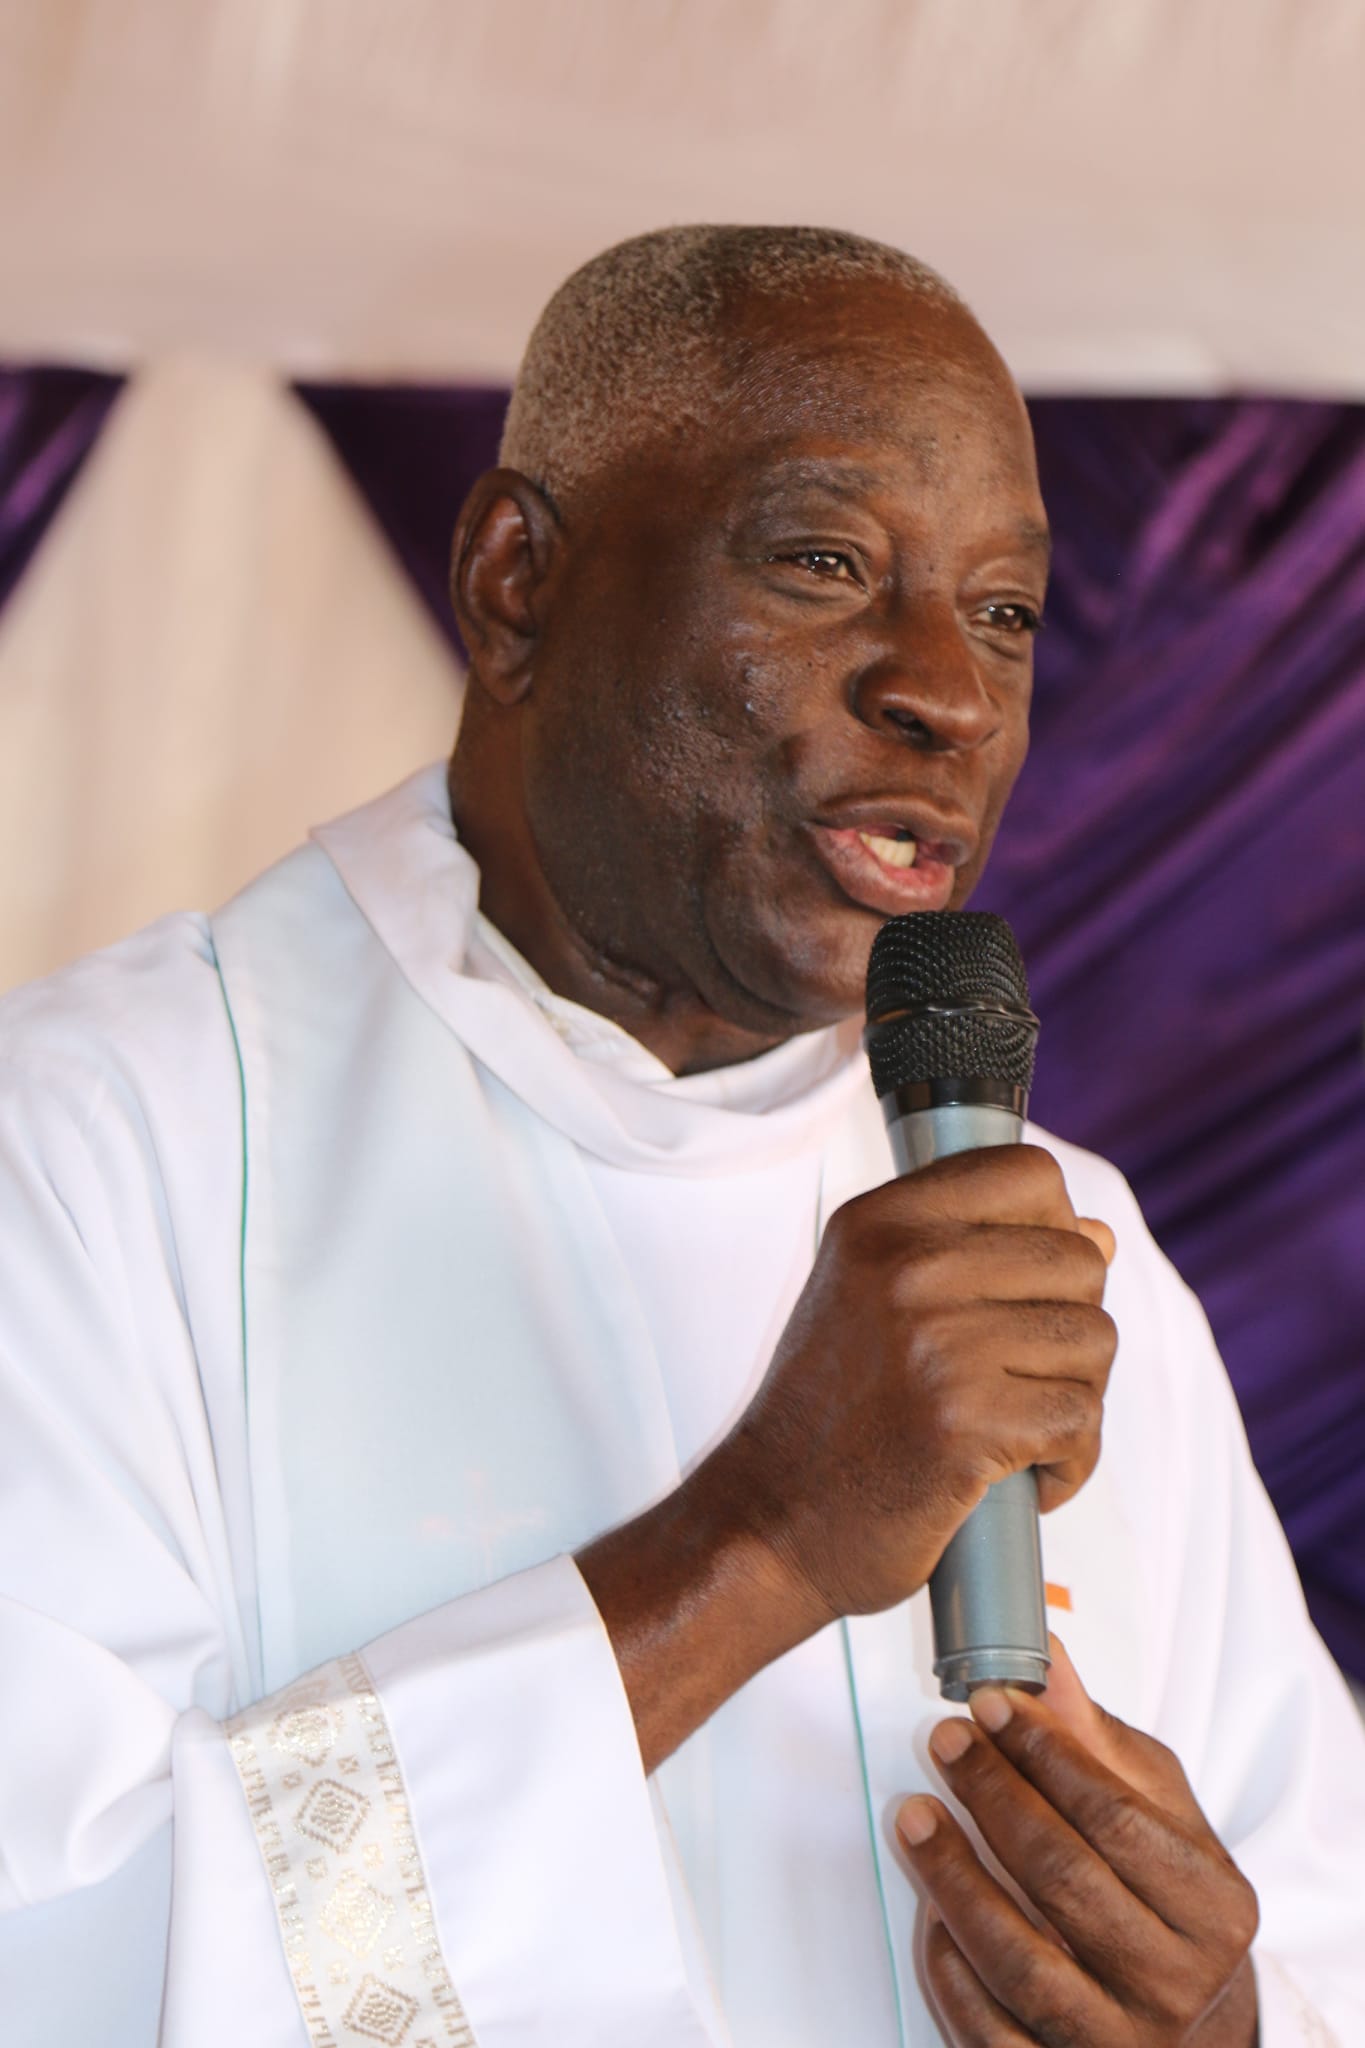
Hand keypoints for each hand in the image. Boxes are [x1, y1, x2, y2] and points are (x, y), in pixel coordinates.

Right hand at [719, 1145, 1116, 1628]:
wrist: (772, 1523)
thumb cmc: (831, 1416)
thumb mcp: (874, 1299)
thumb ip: (975, 1254)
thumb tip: (1100, 1235)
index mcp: (879, 1223)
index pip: (1029, 1175)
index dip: (1055, 1228)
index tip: (1026, 1288)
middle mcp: (905, 1268)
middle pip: (1080, 1261)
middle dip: (1070, 1328)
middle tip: (1018, 1380)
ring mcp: (936, 1343)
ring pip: (1093, 1341)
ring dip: (1072, 1398)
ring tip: (1013, 1429)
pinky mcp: (965, 1422)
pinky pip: (1081, 1421)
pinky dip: (1069, 1463)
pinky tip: (1020, 1477)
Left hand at [896, 1637, 1259, 2044]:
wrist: (1189, 2024)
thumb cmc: (1167, 1900)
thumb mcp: (1159, 1814)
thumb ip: (1097, 1740)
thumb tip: (1047, 1656)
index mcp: (1215, 1909)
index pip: (1117, 1818)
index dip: (1046, 1754)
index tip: (992, 1705)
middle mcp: (1177, 1984)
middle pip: (1067, 1879)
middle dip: (994, 1796)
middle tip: (945, 1741)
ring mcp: (1120, 2043)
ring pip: (1023, 1962)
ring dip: (955, 1879)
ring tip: (914, 1815)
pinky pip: (990, 2032)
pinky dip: (952, 1973)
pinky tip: (932, 1916)